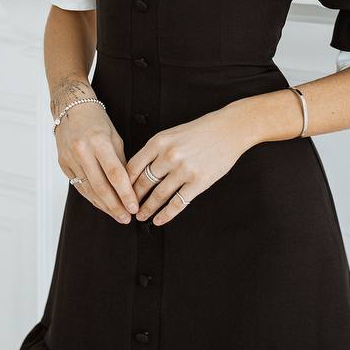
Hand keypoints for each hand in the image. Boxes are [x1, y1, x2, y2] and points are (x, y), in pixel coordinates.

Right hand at [55, 101, 139, 223]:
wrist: (71, 109)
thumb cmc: (97, 121)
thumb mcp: (114, 137)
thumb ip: (121, 161)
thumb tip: (129, 186)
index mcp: (98, 141)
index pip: (115, 174)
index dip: (125, 193)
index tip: (134, 207)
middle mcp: (82, 151)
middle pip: (100, 186)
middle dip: (115, 206)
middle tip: (126, 218)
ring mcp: (70, 159)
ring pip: (88, 190)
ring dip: (103, 205)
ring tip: (117, 215)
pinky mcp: (63, 164)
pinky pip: (79, 186)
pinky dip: (91, 197)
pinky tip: (102, 205)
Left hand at [125, 110, 248, 226]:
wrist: (229, 130)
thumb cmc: (201, 131)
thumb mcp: (172, 134)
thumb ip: (155, 150)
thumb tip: (138, 171)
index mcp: (159, 141)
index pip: (132, 166)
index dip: (123, 183)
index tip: (119, 192)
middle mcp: (169, 156)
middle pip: (143, 183)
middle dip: (133, 198)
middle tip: (127, 207)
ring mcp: (184, 170)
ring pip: (158, 195)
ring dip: (147, 209)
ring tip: (141, 216)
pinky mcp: (199, 182)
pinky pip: (178, 203)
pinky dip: (166, 214)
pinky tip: (159, 220)